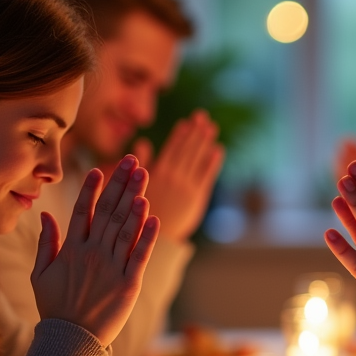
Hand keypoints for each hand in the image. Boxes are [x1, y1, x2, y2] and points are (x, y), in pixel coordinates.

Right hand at [31, 155, 159, 346]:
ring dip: (136, 201)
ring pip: (125, 229)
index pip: (83, 211)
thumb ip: (45, 243)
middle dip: (121, 184)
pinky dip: (147, 235)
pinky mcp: (128, 284)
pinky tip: (153, 216)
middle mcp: (92, 254)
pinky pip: (139, 255)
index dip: (93, 189)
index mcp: (71, 250)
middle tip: (133, 162)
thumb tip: (44, 215)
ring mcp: (111, 268)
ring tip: (145, 178)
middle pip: (109, 213)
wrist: (71, 340)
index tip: (101, 168)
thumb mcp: (40, 275)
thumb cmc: (55, 308)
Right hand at [132, 110, 223, 241]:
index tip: (187, 122)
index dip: (180, 134)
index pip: (171, 148)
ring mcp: (186, 187)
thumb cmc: (142, 213)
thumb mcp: (136, 186)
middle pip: (186, 150)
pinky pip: (207, 176)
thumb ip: (143, 163)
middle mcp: (173, 177)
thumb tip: (143, 141)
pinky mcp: (197, 198)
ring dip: (205, 142)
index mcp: (157, 173)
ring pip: (197, 160)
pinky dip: (213, 162)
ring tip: (212, 128)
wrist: (156, 238)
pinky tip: (218, 150)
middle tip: (203, 117)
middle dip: (195, 133)